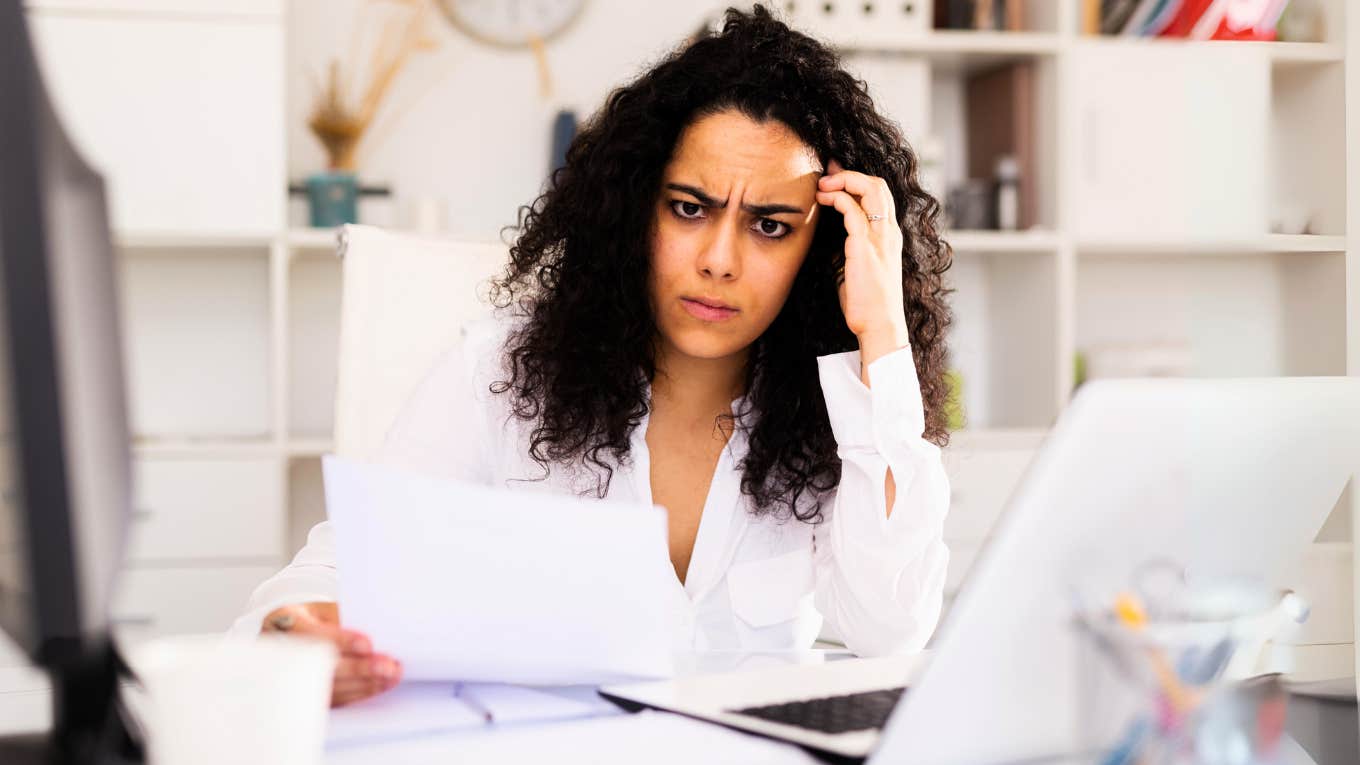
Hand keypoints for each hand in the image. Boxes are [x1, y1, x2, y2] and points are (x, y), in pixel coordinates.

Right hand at [261, 602, 402, 706]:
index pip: (315, 635)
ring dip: (366, 683)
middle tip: (388, 666)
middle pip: (325, 667)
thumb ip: (342, 617)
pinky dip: (361, 692)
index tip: (367, 644)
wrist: (289, 630)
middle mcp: (286, 653)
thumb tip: (376, 634)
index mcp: (288, 623)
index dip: (342, 640)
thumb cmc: (312, 616)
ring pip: (332, 686)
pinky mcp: (309, 693)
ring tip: (391, 675)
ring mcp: (294, 677)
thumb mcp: (322, 608)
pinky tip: (381, 685)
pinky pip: (337, 698)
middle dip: (360, 668)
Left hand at [816, 159, 910, 369]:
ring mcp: (880, 238)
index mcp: (889, 236)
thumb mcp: (856, 269)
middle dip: (850, 173)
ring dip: (843, 180)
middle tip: (825, 175)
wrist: (879, 326)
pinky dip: (838, 197)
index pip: (879, 195)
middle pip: (878, 184)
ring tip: (822, 185)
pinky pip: (854, 210)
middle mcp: (889, 232)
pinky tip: (823, 199)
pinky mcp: (866, 247)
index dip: (856, 180)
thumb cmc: (867, 304)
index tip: (833, 176)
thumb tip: (830, 237)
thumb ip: (848, 249)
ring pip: (870, 189)